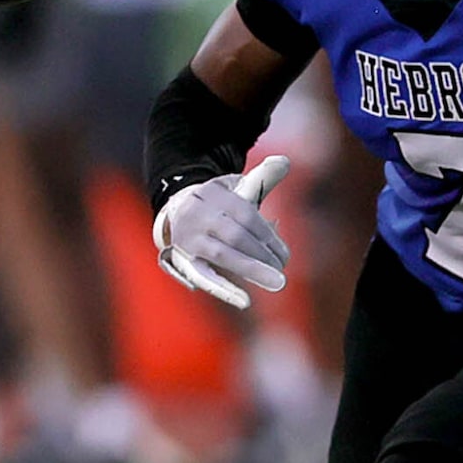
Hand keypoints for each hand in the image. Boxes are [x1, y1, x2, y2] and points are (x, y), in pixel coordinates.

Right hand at [152, 155, 291, 309]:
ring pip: (221, 254)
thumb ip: (262, 177)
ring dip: (251, 269)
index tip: (284, 254)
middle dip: (262, 253)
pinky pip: (202, 276)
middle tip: (283, 268)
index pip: (245, 214)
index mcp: (213, 193)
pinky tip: (245, 301)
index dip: (267, 235)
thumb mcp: (237, 188)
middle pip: (235, 234)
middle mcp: (197, 213)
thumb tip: (285, 162)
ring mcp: (187, 237)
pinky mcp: (181, 260)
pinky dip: (224, 289)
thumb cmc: (218, 205)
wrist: (176, 213)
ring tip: (277, 282)